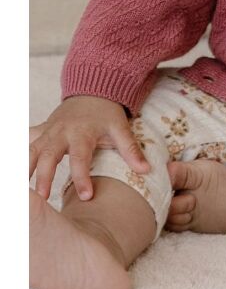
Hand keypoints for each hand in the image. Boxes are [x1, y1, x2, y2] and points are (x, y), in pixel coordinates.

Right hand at [29, 96, 150, 201]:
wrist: (93, 90)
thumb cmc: (106, 114)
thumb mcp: (121, 128)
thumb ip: (131, 150)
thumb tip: (147, 171)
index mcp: (82, 133)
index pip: (81, 158)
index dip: (82, 177)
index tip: (86, 196)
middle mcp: (62, 132)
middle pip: (49, 155)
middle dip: (44, 176)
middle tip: (43, 198)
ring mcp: (49, 131)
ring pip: (31, 149)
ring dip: (25, 168)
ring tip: (22, 192)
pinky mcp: (41, 130)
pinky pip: (26, 139)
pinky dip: (18, 152)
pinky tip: (15, 171)